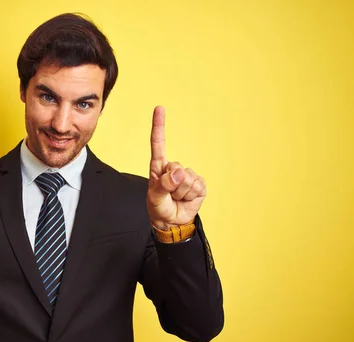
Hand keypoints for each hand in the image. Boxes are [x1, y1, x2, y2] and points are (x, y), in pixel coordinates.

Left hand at [147, 106, 205, 228]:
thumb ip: (163, 185)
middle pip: (176, 167)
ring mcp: (187, 175)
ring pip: (187, 179)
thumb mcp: (155, 198)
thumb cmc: (159, 207)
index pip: (158, 144)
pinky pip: (197, 186)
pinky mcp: (199, 184)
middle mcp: (173, 168)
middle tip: (169, 195)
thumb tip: (178, 173)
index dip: (159, 126)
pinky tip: (187, 199)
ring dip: (182, 192)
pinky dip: (192, 195)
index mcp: (158, 167)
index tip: (159, 108)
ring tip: (177, 198)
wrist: (173, 221)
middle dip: (172, 185)